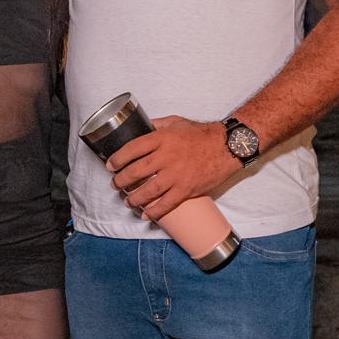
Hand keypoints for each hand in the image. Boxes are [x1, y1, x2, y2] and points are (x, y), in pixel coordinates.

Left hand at [106, 116, 237, 220]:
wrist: (227, 146)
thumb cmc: (202, 134)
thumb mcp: (177, 122)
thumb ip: (158, 125)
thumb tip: (144, 127)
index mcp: (162, 139)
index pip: (132, 149)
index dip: (117, 159)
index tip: (111, 165)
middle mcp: (166, 157)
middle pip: (136, 172)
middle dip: (121, 181)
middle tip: (116, 185)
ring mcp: (176, 175)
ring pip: (148, 191)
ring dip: (134, 198)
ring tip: (128, 201)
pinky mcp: (186, 189)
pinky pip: (166, 204)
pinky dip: (154, 212)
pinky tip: (147, 215)